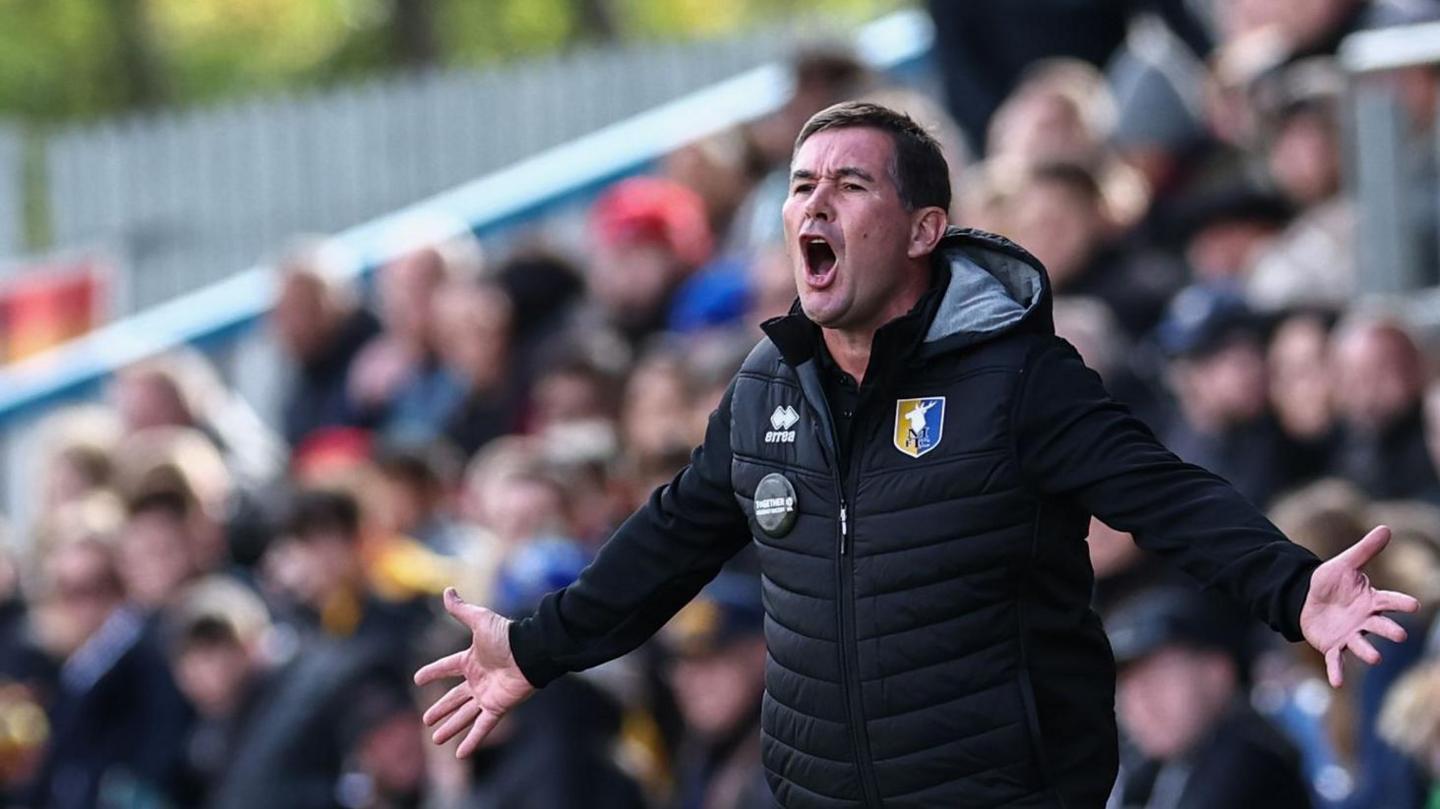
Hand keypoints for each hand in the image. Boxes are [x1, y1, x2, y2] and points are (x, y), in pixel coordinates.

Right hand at [414, 588, 535, 756]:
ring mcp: (487, 695)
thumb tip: (447, 590)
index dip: (432, 672)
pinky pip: (482, 727)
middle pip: (454, 698)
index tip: (417, 679)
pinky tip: (460, 753)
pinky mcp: (497, 707)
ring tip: (435, 739)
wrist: (531, 651)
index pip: (447, 667)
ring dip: (450, 727)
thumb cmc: (507, 636)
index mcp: (471, 660)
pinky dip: (471, 740)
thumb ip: (461, 609)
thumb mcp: (479, 620)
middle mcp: (478, 679)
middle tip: (425, 720)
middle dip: (440, 709)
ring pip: (464, 715)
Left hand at [1299, 525, 1420, 687]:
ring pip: (1362, 645)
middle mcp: (1364, 621)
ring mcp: (1350, 635)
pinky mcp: (1333, 647)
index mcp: (1371, 601)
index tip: (1414, 605)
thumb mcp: (1344, 563)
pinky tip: (1337, 684)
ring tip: (1375, 658)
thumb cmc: (1330, 582)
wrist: (1305, 598)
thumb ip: (1365, 550)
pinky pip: (1336, 661)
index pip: (1390, 601)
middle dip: (1389, 630)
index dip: (1401, 603)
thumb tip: (1386, 528)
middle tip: (1399, 635)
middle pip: (1380, 626)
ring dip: (1368, 652)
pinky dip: (1337, 672)